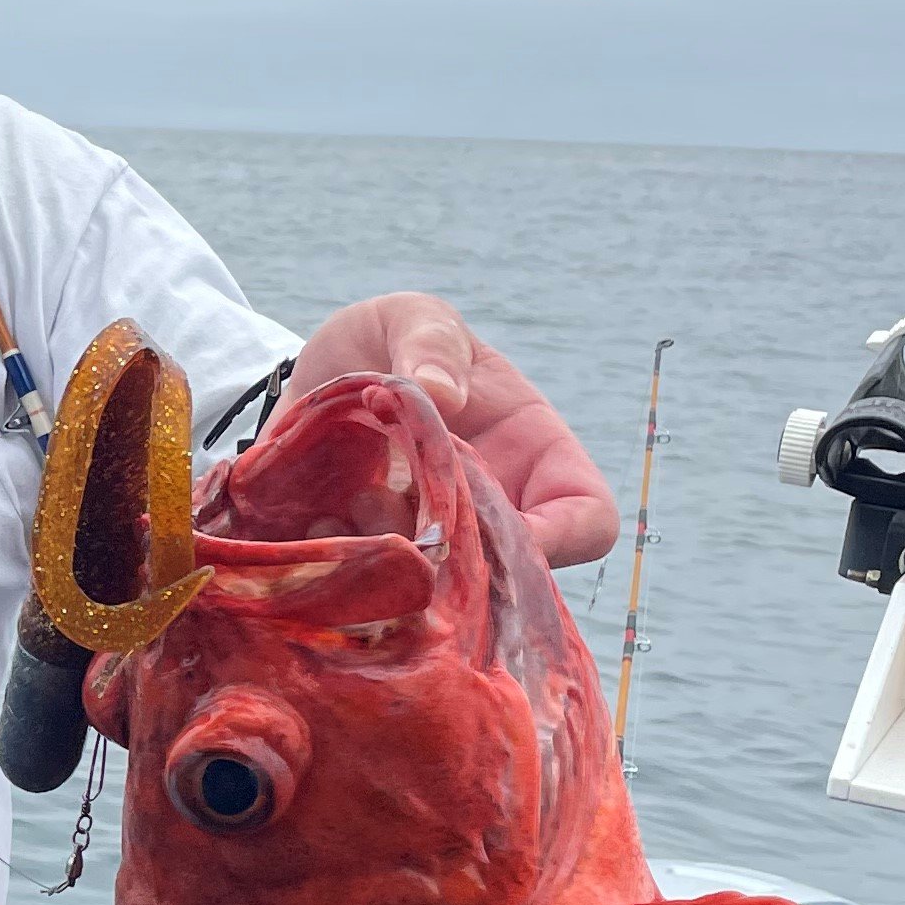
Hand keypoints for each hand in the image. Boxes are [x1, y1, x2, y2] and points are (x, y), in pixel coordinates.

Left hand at [285, 294, 619, 567]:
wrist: (318, 368)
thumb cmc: (390, 339)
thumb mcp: (414, 316)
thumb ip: (430, 340)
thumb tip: (441, 393)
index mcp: (531, 451)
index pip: (587, 519)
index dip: (562, 538)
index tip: (502, 529)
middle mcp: (493, 508)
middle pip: (510, 573)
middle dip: (459, 554)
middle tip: (403, 505)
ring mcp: (435, 539)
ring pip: (440, 587)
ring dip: (398, 556)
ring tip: (356, 499)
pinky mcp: (375, 554)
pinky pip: (370, 585)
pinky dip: (344, 562)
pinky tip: (317, 524)